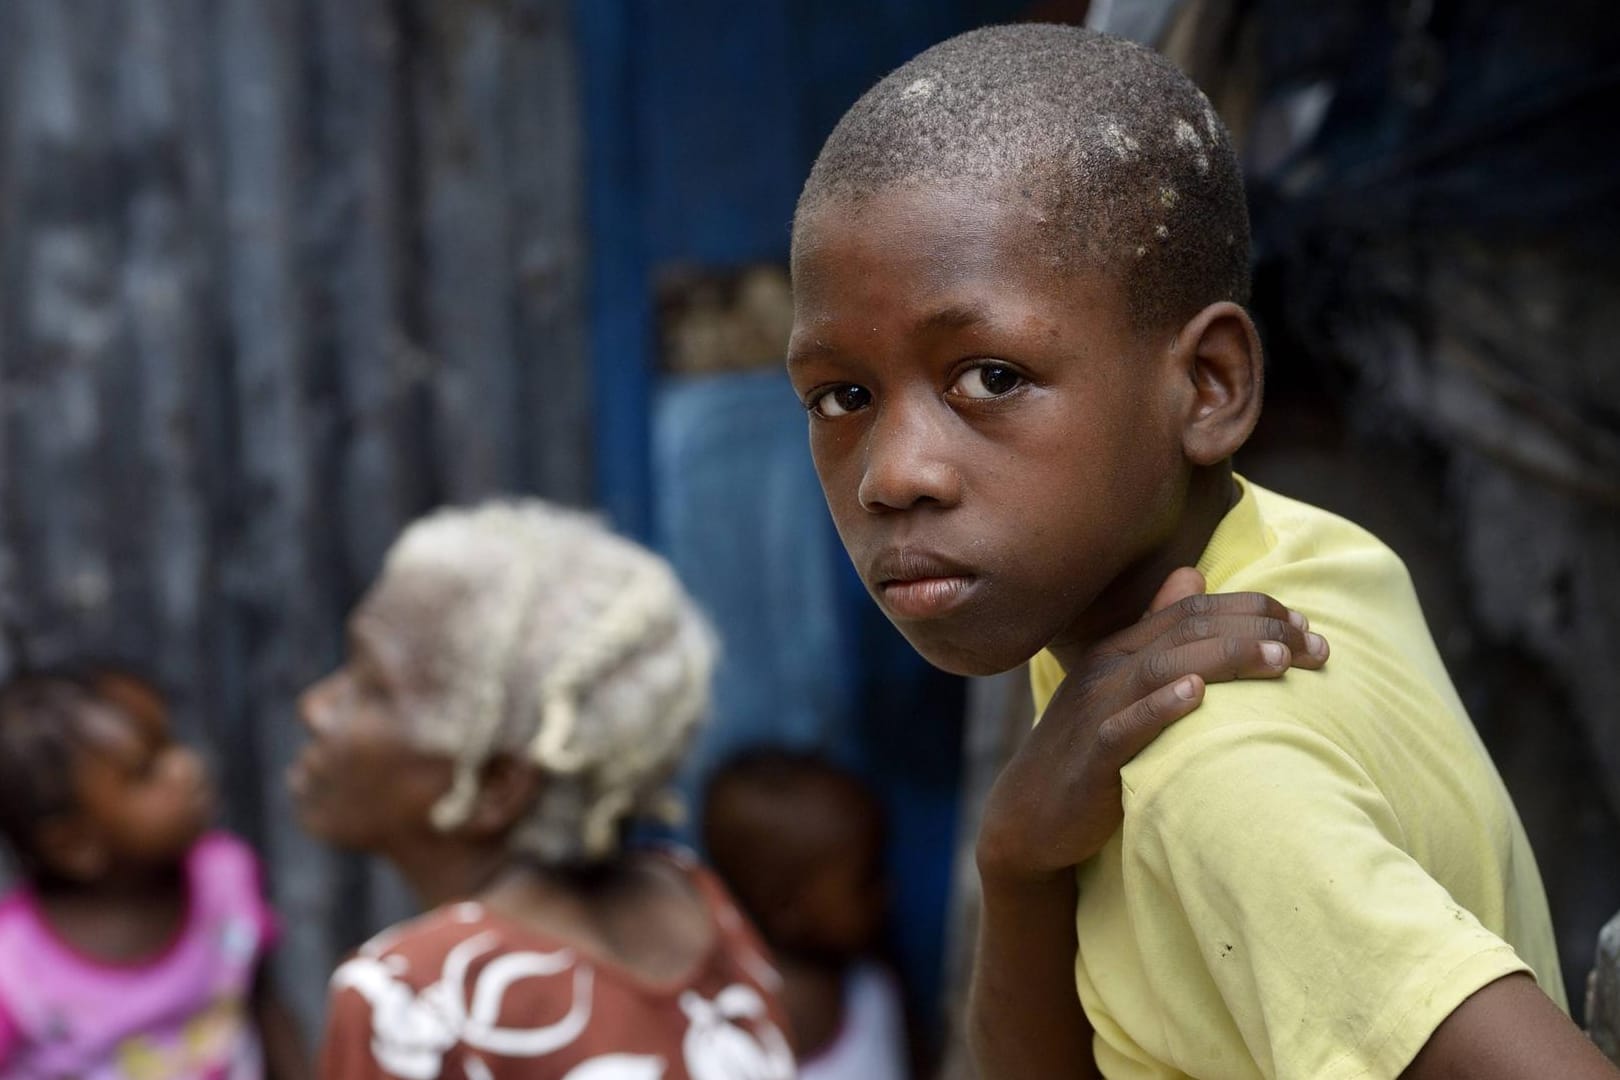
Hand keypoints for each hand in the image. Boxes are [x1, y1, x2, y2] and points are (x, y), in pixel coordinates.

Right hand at [976, 568, 1328, 883]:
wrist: (1029, 815)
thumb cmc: (1088, 749)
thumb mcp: (1121, 685)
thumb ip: (1157, 631)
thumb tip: (1193, 575)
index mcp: (1120, 649)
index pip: (1192, 609)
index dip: (1252, 609)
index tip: (1306, 624)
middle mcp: (1108, 668)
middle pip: (1187, 629)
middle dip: (1258, 630)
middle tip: (1317, 644)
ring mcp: (1096, 709)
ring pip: (1162, 666)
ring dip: (1225, 658)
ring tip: (1279, 661)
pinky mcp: (1090, 755)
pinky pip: (1123, 725)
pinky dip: (1160, 706)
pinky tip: (1196, 695)